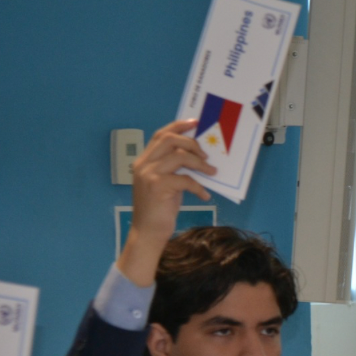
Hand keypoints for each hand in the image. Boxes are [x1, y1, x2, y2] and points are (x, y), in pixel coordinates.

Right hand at [119, 120, 216, 285]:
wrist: (148, 232)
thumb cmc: (159, 209)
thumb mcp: (166, 183)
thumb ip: (174, 168)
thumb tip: (197, 156)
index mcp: (144, 160)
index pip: (161, 135)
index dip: (178, 126)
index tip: (195, 124)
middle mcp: (144, 164)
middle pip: (170, 140)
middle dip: (192, 144)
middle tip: (206, 155)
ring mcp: (149, 174)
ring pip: (180, 157)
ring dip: (200, 164)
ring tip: (211, 172)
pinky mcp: (158, 186)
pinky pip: (185, 179)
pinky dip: (199, 186)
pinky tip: (204, 195)